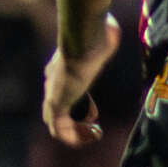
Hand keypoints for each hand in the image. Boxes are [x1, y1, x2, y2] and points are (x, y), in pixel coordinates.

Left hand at [41, 15, 119, 144]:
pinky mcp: (56, 104)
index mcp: (62, 66)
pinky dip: (73, 137)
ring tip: (93, 134)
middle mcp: (54, 80)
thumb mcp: (104, 34)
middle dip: (76, 119)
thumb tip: (114, 29)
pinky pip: (58, 129)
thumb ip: (106, 34)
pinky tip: (92, 135)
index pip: (65, 89)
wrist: (85, 39)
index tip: (94, 112)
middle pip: (58, 107)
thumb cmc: (97, 34)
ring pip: (56, 121)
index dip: (80, 104)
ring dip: (75, 131)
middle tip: (93, 125)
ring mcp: (53, 92)